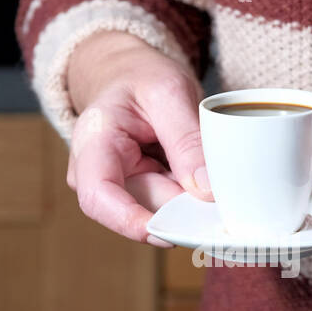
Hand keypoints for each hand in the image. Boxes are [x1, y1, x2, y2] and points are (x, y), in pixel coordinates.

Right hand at [64, 30, 210, 244]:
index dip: (131, 222)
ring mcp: (114, 188)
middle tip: (218, 183)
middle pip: (142, 208)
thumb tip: (205, 192)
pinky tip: (194, 173)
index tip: (171, 233)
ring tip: (201, 162)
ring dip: (188, 197)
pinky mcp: (136, 196)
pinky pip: (169, 208)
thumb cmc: (142, 79)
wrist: (130, 77)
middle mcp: (94, 173)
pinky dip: (188, 196)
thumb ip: (187, 140)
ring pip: (161, 212)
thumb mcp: (169, 92)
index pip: (99, 197)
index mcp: (93, 142)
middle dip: (183, 203)